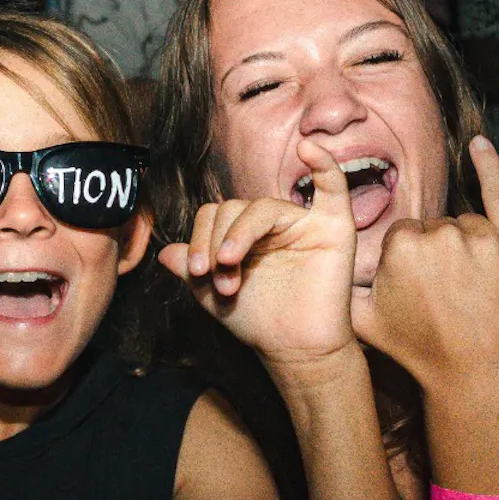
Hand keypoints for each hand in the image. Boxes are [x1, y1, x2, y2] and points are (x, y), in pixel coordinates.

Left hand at [159, 139, 359, 370]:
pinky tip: (307, 149)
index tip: (197, 272)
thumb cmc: (259, 321)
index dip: (199, 238)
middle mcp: (272, 222)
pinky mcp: (333, 226)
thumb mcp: (211, 294)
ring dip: (238, 235)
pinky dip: (323, 163)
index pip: (213, 214)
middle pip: (232, 208)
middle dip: (217, 243)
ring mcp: (302, 221)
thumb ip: (190, 268)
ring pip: (260, 206)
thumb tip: (165, 251)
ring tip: (229, 267)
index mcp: (244, 232)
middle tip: (220, 281)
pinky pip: (332, 186)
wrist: (295, 350)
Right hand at [351, 136, 498, 400]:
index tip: (416, 292)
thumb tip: (323, 264)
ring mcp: (480, 236)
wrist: (477, 377)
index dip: (407, 265)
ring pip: (463, 225)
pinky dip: (489, 166)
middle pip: (433, 229)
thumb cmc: (417, 350)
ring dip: (463, 248)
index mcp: (401, 246)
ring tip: (467, 291)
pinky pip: (498, 194)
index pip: (402, 236)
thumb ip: (339, 286)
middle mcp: (440, 233)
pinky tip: (478, 145)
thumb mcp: (363, 322)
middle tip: (442, 297)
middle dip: (434, 257)